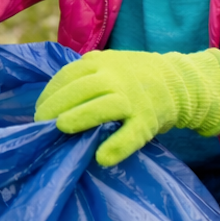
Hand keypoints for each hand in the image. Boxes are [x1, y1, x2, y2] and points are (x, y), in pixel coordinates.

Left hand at [33, 49, 219, 166]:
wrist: (180, 82)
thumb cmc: (132, 78)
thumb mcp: (108, 66)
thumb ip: (84, 77)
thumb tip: (49, 102)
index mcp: (101, 62)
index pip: (68, 75)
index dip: (51, 93)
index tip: (39, 109)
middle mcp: (116, 77)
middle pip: (81, 88)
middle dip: (57, 104)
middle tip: (40, 122)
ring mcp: (133, 98)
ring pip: (105, 105)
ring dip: (81, 116)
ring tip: (61, 128)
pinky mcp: (148, 120)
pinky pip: (132, 134)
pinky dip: (117, 146)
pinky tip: (102, 158)